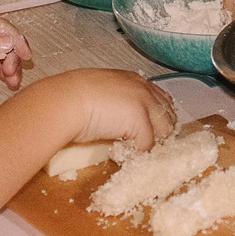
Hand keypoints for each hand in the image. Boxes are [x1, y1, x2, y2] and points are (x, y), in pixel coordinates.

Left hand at [0, 12, 31, 101]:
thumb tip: (9, 40)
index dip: (14, 38)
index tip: (24, 52)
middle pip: (5, 41)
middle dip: (13, 56)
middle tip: (13, 70)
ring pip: (5, 55)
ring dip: (12, 67)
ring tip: (13, 80)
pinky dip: (7, 74)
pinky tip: (10, 82)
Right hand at [53, 67, 180, 152]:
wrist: (66, 102)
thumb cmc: (73, 97)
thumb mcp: (100, 92)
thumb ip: (115, 100)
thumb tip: (116, 119)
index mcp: (133, 80)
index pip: (160, 99)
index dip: (159, 117)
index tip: (153, 131)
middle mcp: (143, 89)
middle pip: (168, 114)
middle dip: (162, 132)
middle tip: (147, 146)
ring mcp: (144, 104)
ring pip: (164, 130)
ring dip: (152, 143)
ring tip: (138, 152)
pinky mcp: (140, 121)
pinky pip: (147, 145)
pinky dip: (138, 154)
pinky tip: (126, 155)